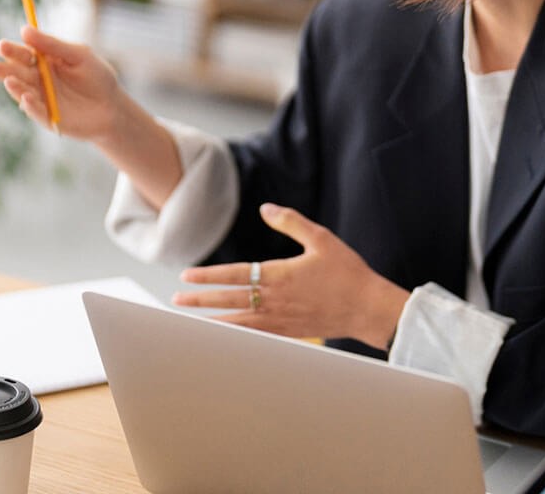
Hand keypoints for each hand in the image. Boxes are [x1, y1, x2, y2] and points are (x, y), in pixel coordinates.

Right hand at [0, 25, 123, 141]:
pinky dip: (30, 106)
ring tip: (10, 80)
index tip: (2, 46)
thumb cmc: (97, 77)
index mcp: (43, 62)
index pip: (23, 54)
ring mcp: (41, 100)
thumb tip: (24, 29)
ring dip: (14, 87)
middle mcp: (37, 81)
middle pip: (16, 73)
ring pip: (22, 92)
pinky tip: (26, 98)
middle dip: (1, 70)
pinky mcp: (47, 118)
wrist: (114, 107)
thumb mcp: (78, 55)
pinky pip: (36, 112)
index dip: (12, 51)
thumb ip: (53, 45)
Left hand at [174, 204, 409, 349]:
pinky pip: (255, 335)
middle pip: (229, 301)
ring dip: (212, 321)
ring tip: (191, 320)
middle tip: (177, 300)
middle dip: (200, 300)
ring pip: (237, 322)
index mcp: (280, 275)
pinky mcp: (289, 332)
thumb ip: (290, 222)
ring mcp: (280, 320)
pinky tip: (225, 334)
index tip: (187, 276)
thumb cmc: (347, 272)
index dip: (208, 276)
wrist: (367, 308)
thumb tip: (265, 209)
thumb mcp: (320, 238)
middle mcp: (275, 300)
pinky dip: (236, 334)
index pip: (234, 275)